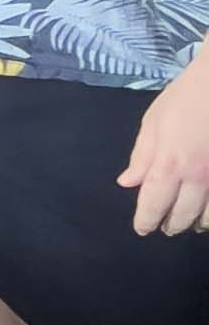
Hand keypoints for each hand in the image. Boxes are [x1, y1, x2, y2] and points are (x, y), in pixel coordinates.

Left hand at [121, 58, 208, 235]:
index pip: (153, 204)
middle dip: (171, 225)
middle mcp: (197, 177)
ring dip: (197, 223)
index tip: (143, 228)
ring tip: (191, 223)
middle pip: (182, 216)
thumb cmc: (186, 97)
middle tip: (166, 227)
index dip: (146, 220)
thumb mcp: (154, 122)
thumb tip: (127, 183)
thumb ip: (141, 156)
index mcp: (169, 164)